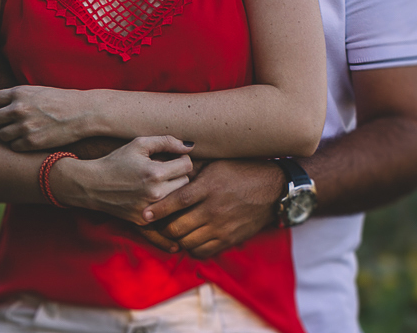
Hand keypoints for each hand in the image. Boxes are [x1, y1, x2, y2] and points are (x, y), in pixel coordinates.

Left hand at [0, 85, 91, 150]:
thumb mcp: (38, 90)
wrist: (82, 112)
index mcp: (19, 92)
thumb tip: (2, 106)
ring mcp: (24, 126)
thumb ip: (18, 97)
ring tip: (22, 132)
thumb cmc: (62, 100)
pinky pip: (14, 146)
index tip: (5, 110)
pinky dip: (20, 145)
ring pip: (1, 135)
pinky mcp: (31, 142)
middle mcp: (18, 109)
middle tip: (10, 124)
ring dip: (9, 135)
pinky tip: (30, 140)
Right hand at [52, 136, 194, 224]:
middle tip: (165, 170)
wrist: (93, 185)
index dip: (182, 158)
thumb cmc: (117, 161)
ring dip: (172, 189)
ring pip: (177, 199)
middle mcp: (155, 194)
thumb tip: (190, 146)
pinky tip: (151, 195)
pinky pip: (165, 212)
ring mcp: (150, 210)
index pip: (187, 165)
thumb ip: (166, 142)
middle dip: (178, 174)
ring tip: (159, 182)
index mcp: (155, 173)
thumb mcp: (139, 144)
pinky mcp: (144, 221)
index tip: (173, 158)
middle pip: (185, 183)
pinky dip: (162, 203)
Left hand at [139, 160, 283, 258]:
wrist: (272, 188)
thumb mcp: (216, 164)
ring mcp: (222, 227)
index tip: (144, 214)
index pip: (177, 201)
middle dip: (164, 227)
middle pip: (179, 227)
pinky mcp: (229, 239)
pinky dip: (192, 248)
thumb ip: (193, 168)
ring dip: (177, 239)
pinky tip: (190, 239)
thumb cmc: (241, 172)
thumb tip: (168, 165)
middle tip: (157, 224)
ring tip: (172, 232)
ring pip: (188, 242)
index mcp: (209, 188)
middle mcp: (214, 209)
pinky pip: (203, 251)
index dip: (159, 209)